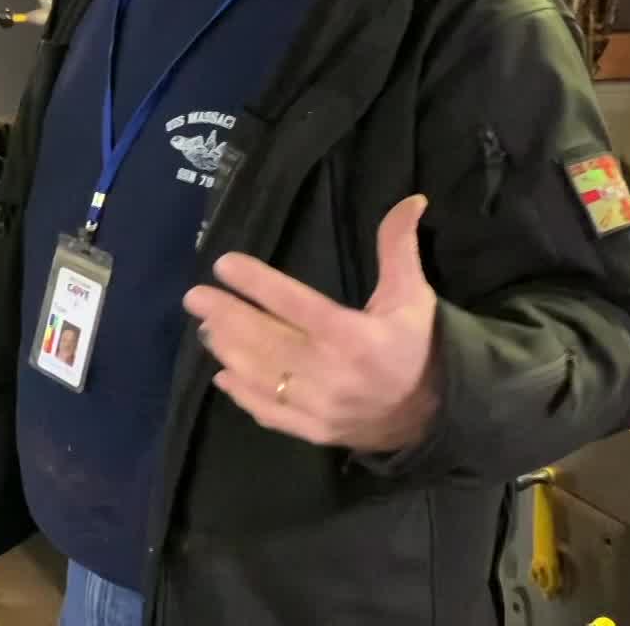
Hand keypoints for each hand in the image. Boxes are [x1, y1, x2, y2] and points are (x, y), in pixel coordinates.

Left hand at [180, 195, 440, 453]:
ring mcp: (320, 405)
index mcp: (354, 336)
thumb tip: (411, 198)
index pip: (295, 303)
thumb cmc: (416, 346)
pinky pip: (270, 412)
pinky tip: (222, 375)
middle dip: (227, 316)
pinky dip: (242, 395)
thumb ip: (399, 248)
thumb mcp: (413, 295)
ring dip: (228, 350)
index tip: (224, 264)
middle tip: (195, 297)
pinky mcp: (314, 430)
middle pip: (267, 339)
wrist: (435, 415)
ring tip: (204, 327)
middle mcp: (332, 371)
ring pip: (262, 375)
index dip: (257, 283)